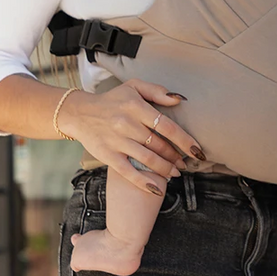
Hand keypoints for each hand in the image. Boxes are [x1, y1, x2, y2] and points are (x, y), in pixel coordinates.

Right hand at [57, 80, 202, 193]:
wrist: (79, 113)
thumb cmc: (112, 99)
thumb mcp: (134, 86)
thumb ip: (157, 91)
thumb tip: (179, 100)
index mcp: (136, 107)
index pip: (167, 126)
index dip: (184, 140)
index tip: (196, 150)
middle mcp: (127, 124)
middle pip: (159, 145)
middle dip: (176, 156)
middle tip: (187, 163)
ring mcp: (116, 141)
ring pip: (147, 159)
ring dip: (165, 169)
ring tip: (176, 172)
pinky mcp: (107, 156)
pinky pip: (128, 172)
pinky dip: (144, 182)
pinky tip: (157, 188)